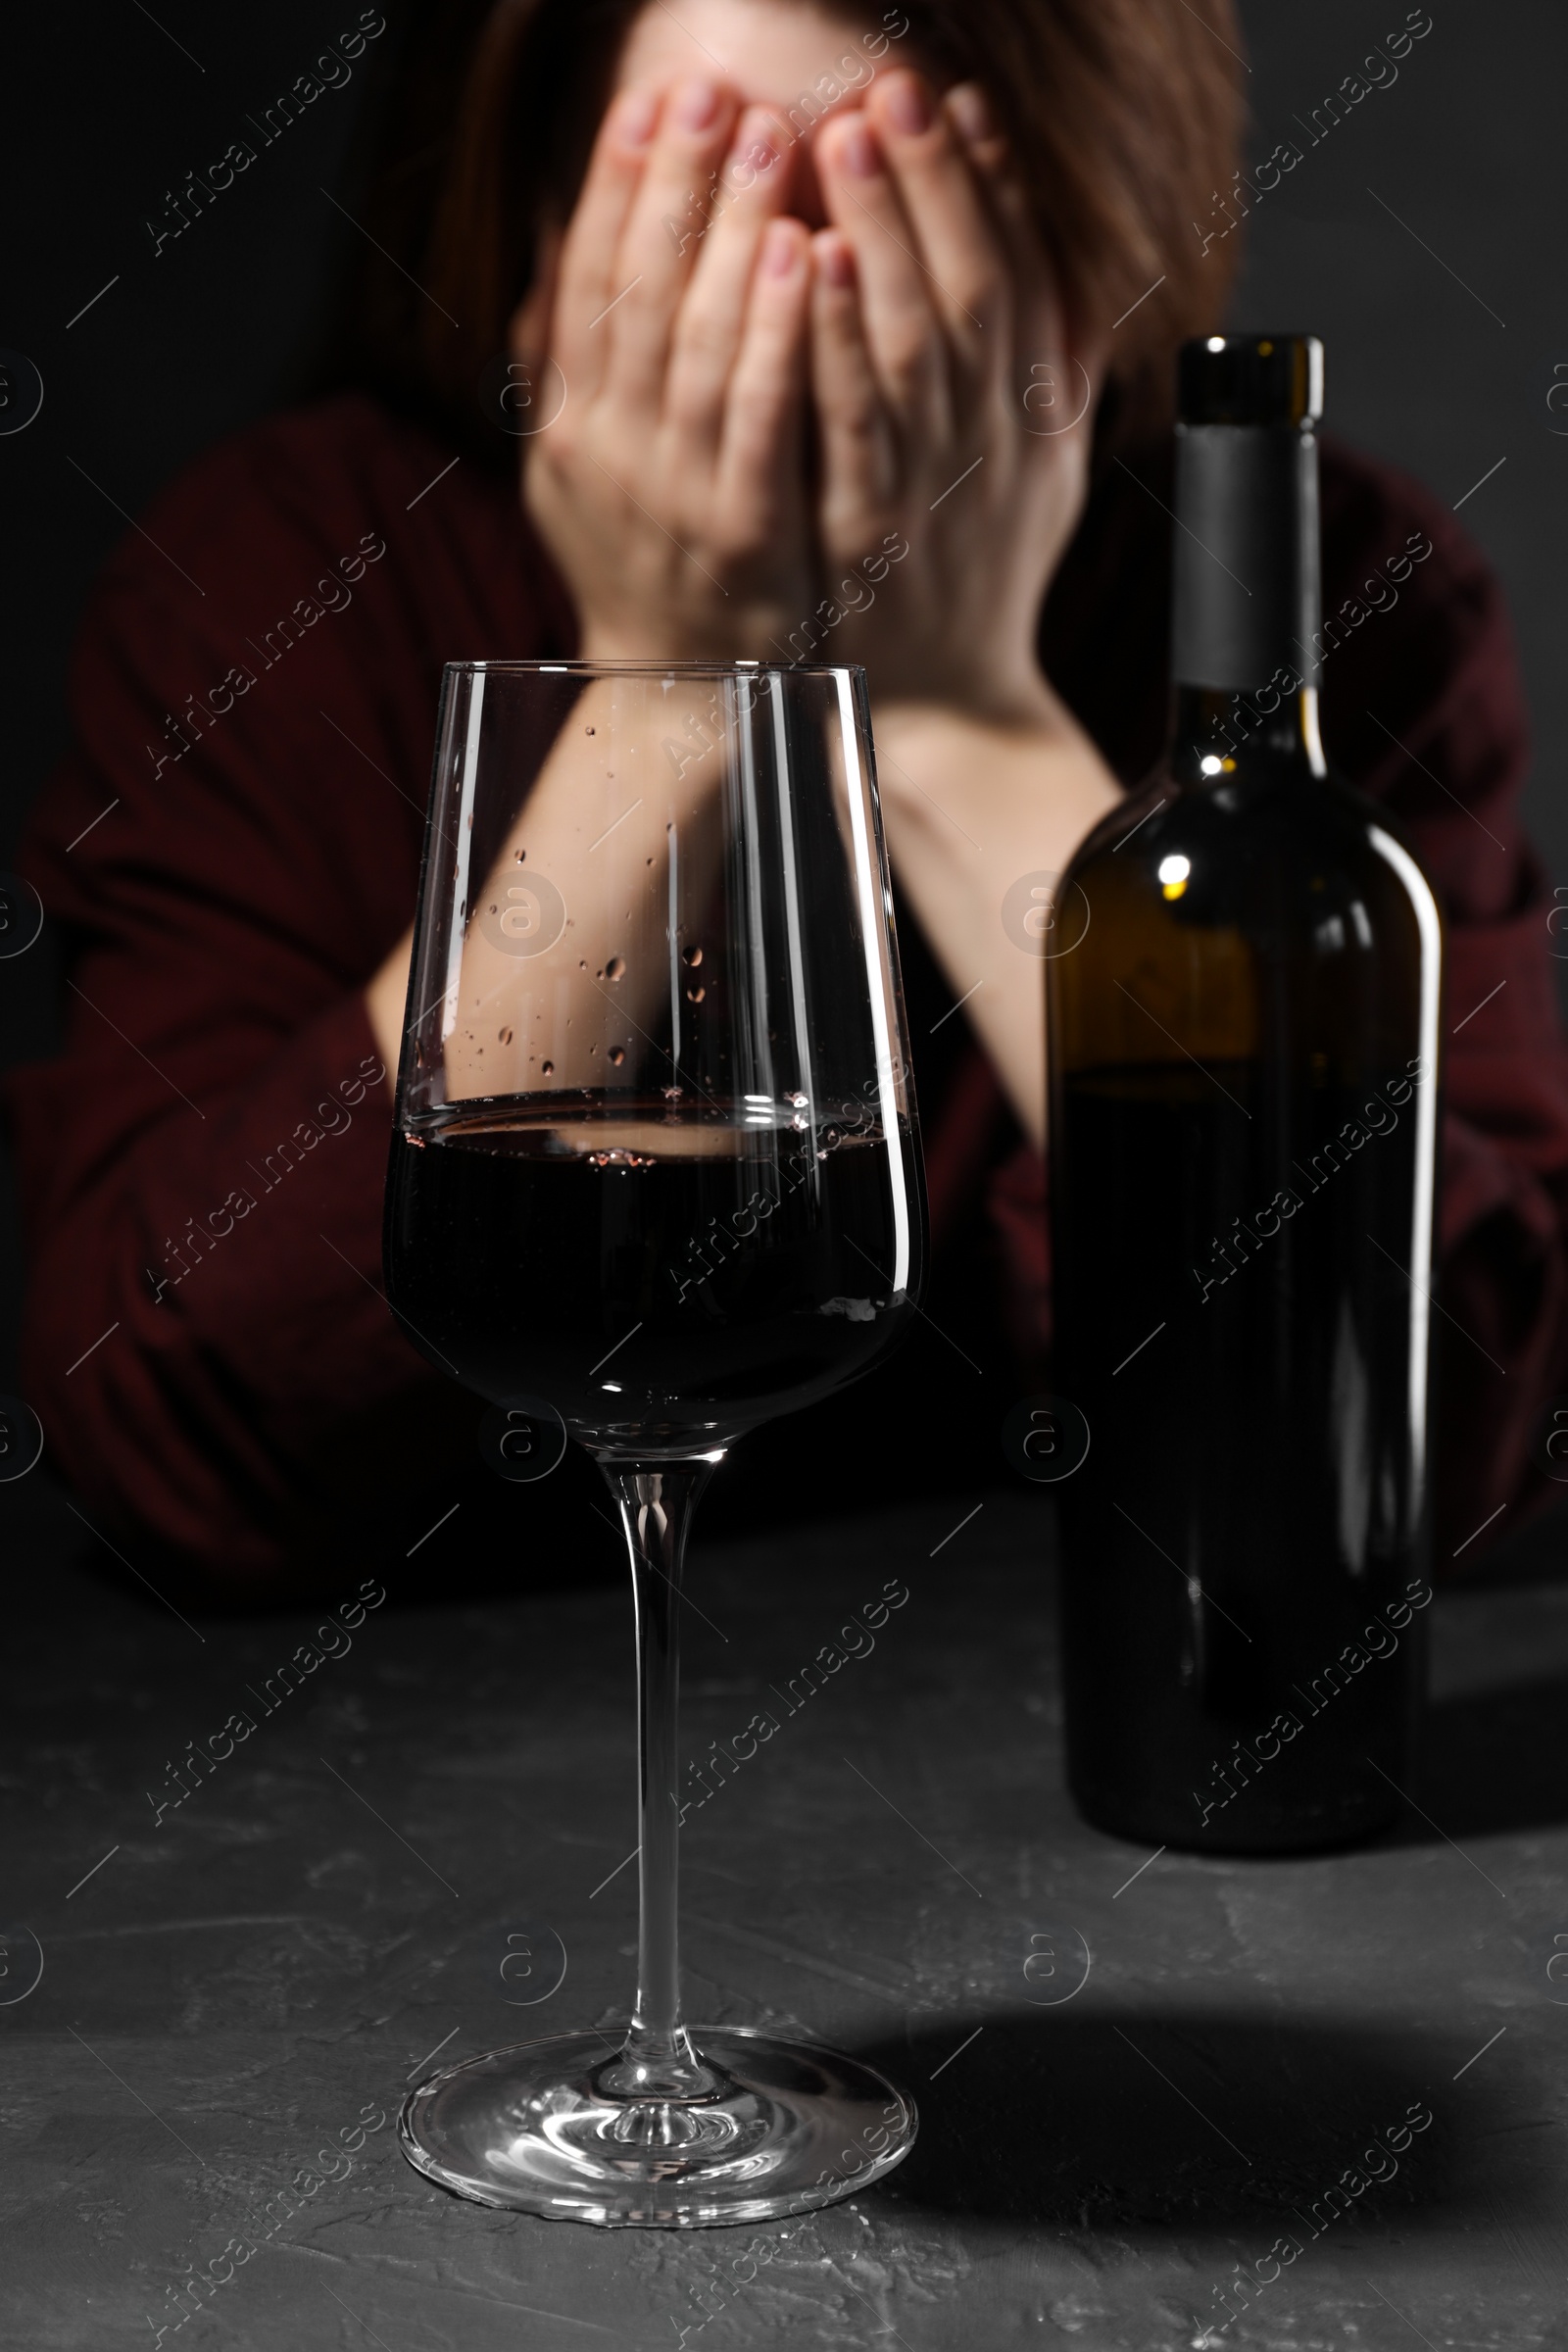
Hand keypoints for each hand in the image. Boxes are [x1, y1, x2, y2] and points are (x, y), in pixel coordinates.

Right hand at [519, 78, 816, 664]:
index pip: (587, 283)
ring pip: (699, 344)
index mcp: (569, 425)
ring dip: (732, 234)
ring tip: (768, 140)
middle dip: (677, 185)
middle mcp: (609, 453)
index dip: (613, 187)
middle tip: (716, 92)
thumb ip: (564, 365)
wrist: (675, 692)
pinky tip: (805, 257)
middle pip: (640, 296)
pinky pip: (761, 418)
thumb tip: (554, 247)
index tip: (647, 103)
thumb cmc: (639, 564)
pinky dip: (780, 336)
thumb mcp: (576, 470)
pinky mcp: (742, 534)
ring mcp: (673, 495)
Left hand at [802, 72, 1103, 721]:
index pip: (1023, 279)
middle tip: (890, 93)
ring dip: (882, 234)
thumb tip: (1072, 268)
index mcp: (1037, 423)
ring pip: (915, 344)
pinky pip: (852, 426)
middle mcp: (994, 449)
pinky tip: (810, 267)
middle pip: (971, 291)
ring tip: (842, 139)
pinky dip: (835, 342)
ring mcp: (930, 494)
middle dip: (931, 183)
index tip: (961, 102)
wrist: (947, 711)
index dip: (995, 185)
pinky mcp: (865, 537)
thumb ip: (1057, 375)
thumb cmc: (982, 579)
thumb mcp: (1045, 476)